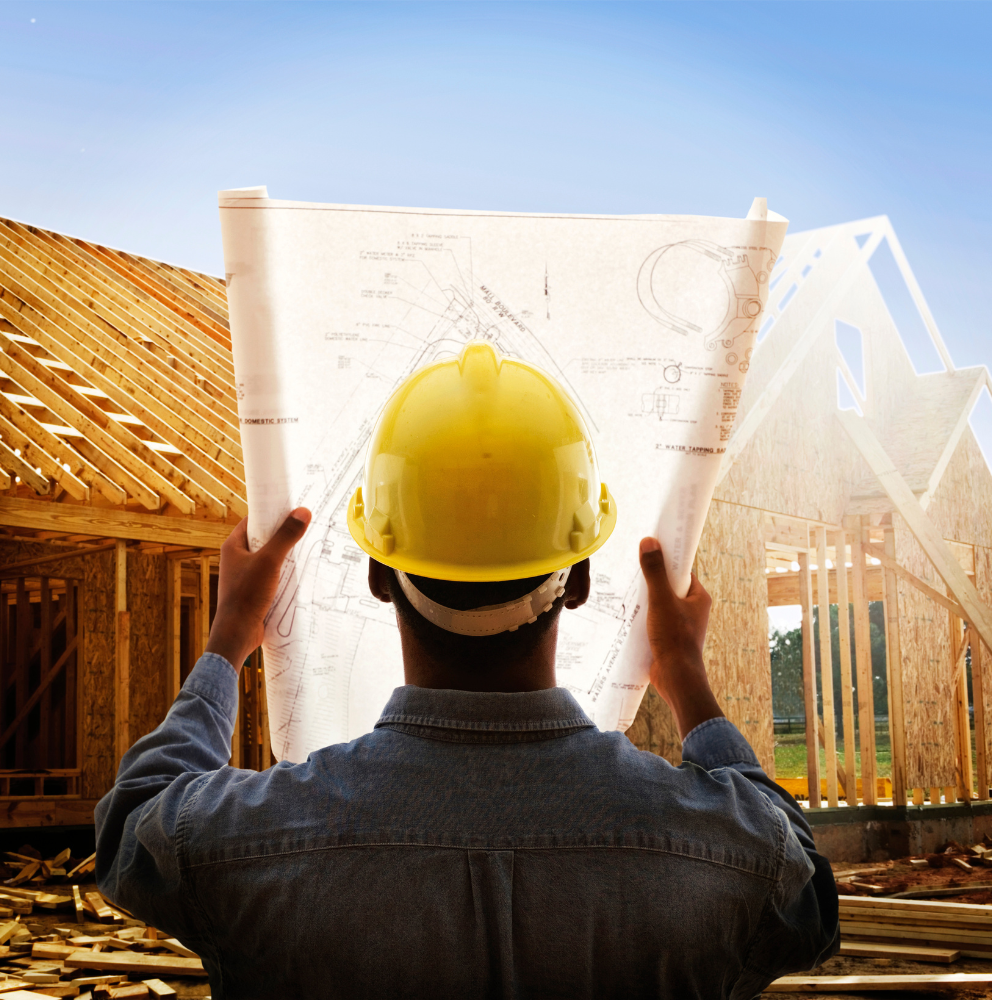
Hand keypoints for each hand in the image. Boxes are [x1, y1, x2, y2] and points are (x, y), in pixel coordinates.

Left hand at [205, 508, 311, 670]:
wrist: (238, 633)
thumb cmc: (247, 595)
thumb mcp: (270, 561)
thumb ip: (286, 536)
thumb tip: (303, 512)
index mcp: (233, 546)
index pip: (253, 521)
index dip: (271, 513)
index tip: (291, 509)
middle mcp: (236, 559)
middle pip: (263, 539)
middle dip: (282, 534)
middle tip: (304, 528)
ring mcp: (244, 576)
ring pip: (268, 558)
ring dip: (286, 555)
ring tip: (307, 549)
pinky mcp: (253, 591)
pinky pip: (271, 575)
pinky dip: (284, 573)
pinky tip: (300, 574)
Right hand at [639, 537, 722, 739]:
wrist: (675, 678)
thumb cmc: (674, 638)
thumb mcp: (661, 600)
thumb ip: (654, 571)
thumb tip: (649, 542)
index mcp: (700, 598)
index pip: (683, 572)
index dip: (667, 563)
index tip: (651, 556)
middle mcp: (694, 610)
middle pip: (670, 588)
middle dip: (653, 583)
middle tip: (636, 577)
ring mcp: (682, 625)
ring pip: (662, 605)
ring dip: (648, 601)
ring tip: (631, 597)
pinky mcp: (671, 638)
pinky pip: (657, 620)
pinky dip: (646, 617)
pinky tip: (631, 617)